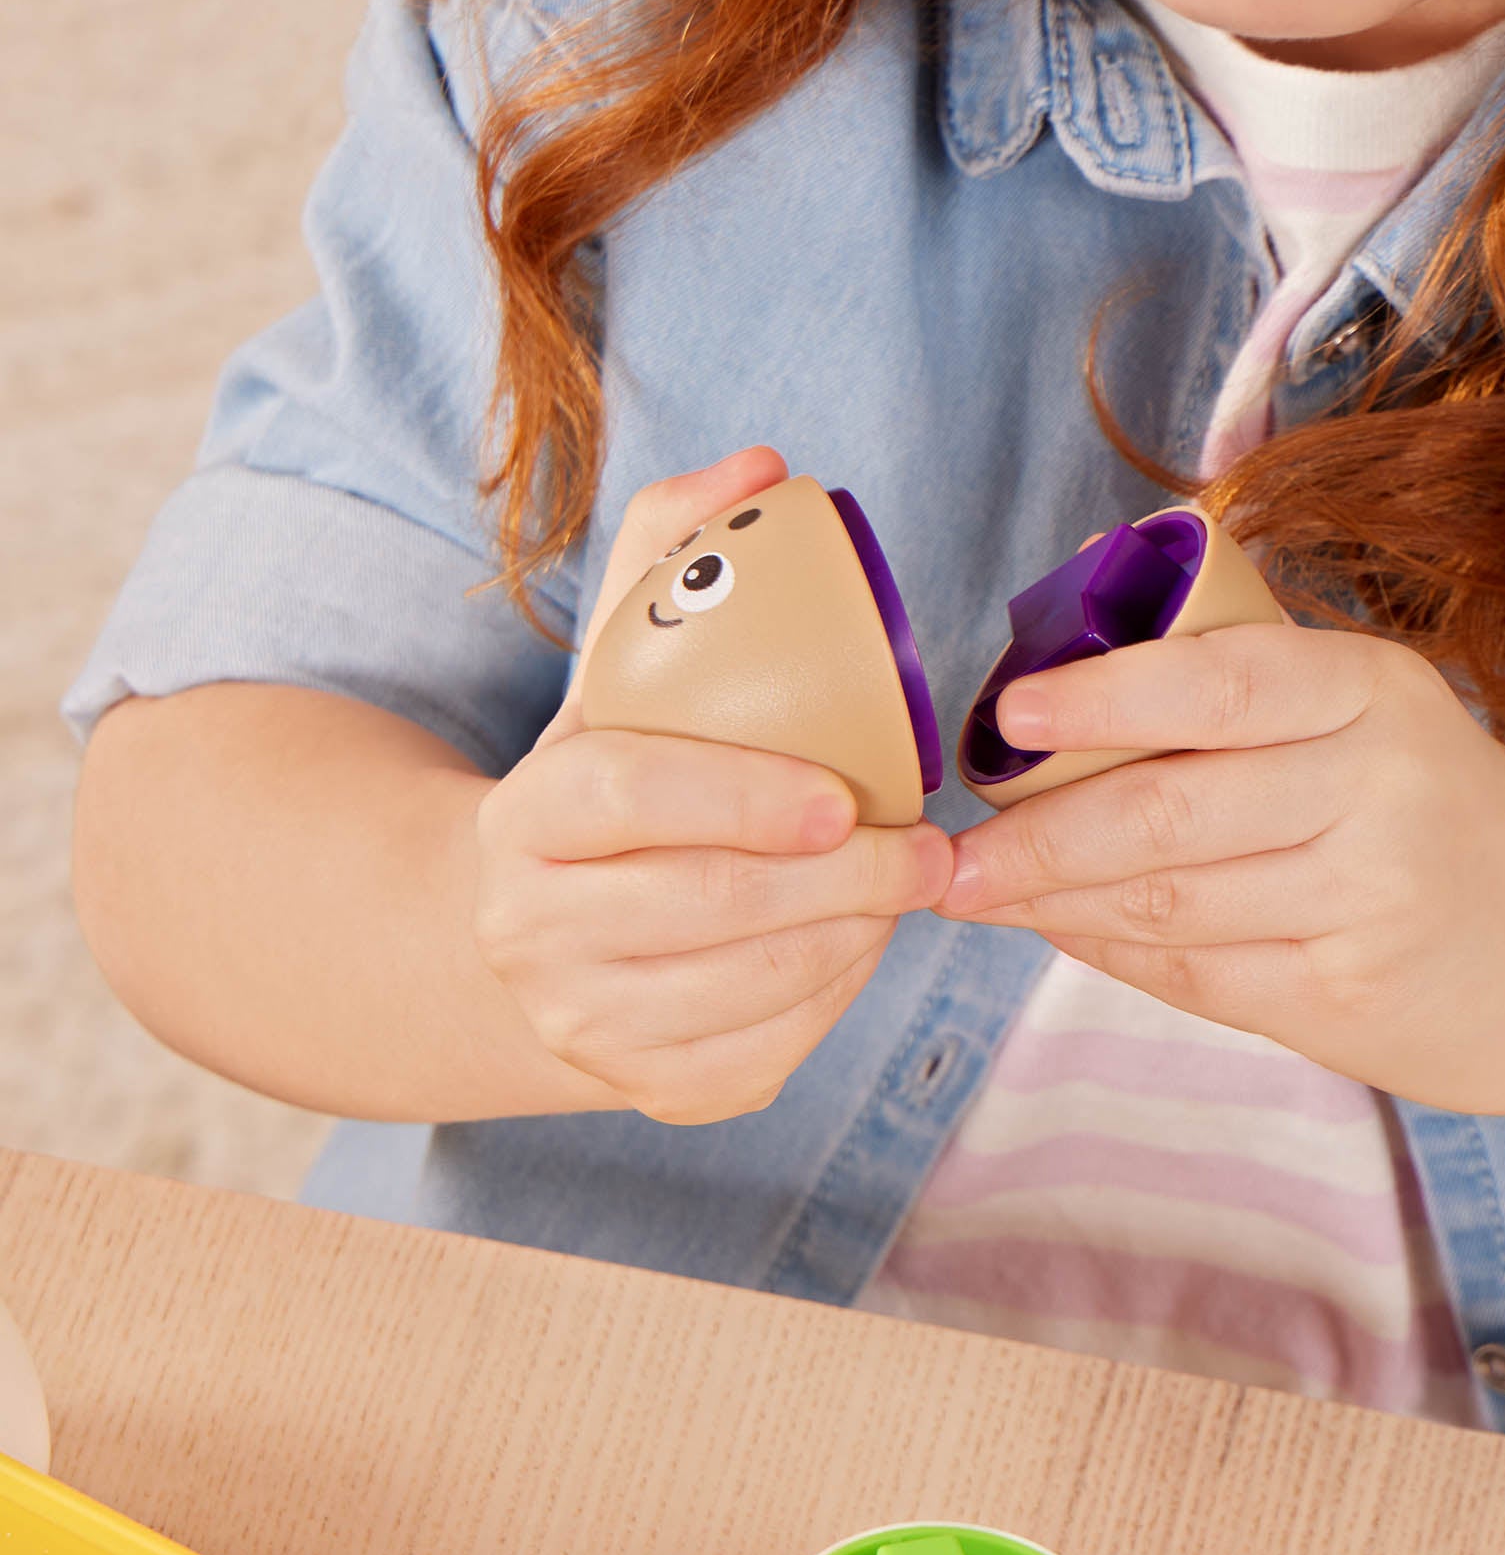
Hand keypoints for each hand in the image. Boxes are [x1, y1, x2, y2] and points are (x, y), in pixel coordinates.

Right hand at [474, 448, 951, 1123]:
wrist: (526, 932)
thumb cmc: (607, 782)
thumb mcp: (616, 674)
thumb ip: (676, 552)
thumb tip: (765, 464)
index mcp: (524, 816)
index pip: (626, 802)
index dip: (737, 797)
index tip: (842, 795)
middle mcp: (531, 931)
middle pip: (707, 908)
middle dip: (844, 881)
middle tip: (930, 849)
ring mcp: (583, 1025)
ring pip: (751, 989)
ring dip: (856, 937)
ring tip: (906, 882)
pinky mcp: (648, 1090)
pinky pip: (769, 1053)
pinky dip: (836, 999)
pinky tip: (858, 945)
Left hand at [934, 622, 1504, 1113]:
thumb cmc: (1429, 805)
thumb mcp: (1368, 713)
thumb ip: (1238, 688)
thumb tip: (1055, 670)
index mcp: (1371, 691)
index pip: (1219, 682)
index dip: (1103, 699)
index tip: (1008, 720)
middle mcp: (1379, 791)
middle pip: (1170, 814)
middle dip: (1039, 840)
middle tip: (950, 857)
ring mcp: (1370, 904)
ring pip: (1169, 906)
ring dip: (1056, 904)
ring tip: (985, 894)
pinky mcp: (1350, 1000)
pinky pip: (1196, 976)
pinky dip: (1112, 954)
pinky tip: (1064, 932)